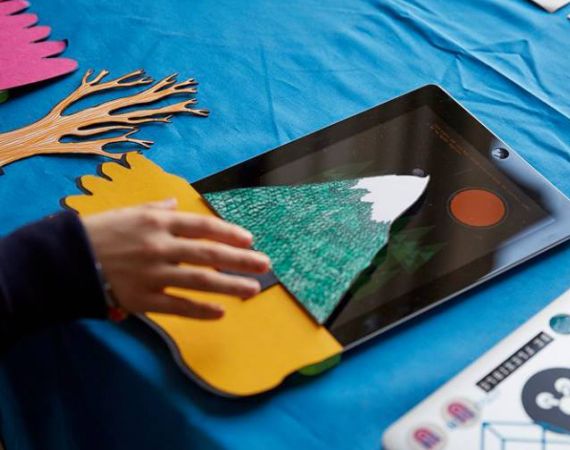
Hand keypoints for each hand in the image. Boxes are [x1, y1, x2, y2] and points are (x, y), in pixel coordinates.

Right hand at [82, 199, 269, 319]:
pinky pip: (177, 306)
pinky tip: (220, 312)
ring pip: (200, 281)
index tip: (249, 240)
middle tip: (265, 264)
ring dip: (230, 286)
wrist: (65, 260)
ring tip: (252, 289)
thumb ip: (158, 209)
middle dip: (241, 259)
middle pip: (209, 253)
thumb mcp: (129, 212)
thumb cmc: (100, 232)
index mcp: (158, 222)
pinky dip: (200, 310)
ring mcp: (152, 274)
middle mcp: (159, 246)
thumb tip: (178, 204)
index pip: (202, 226)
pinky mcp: (143, 299)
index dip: (229, 232)